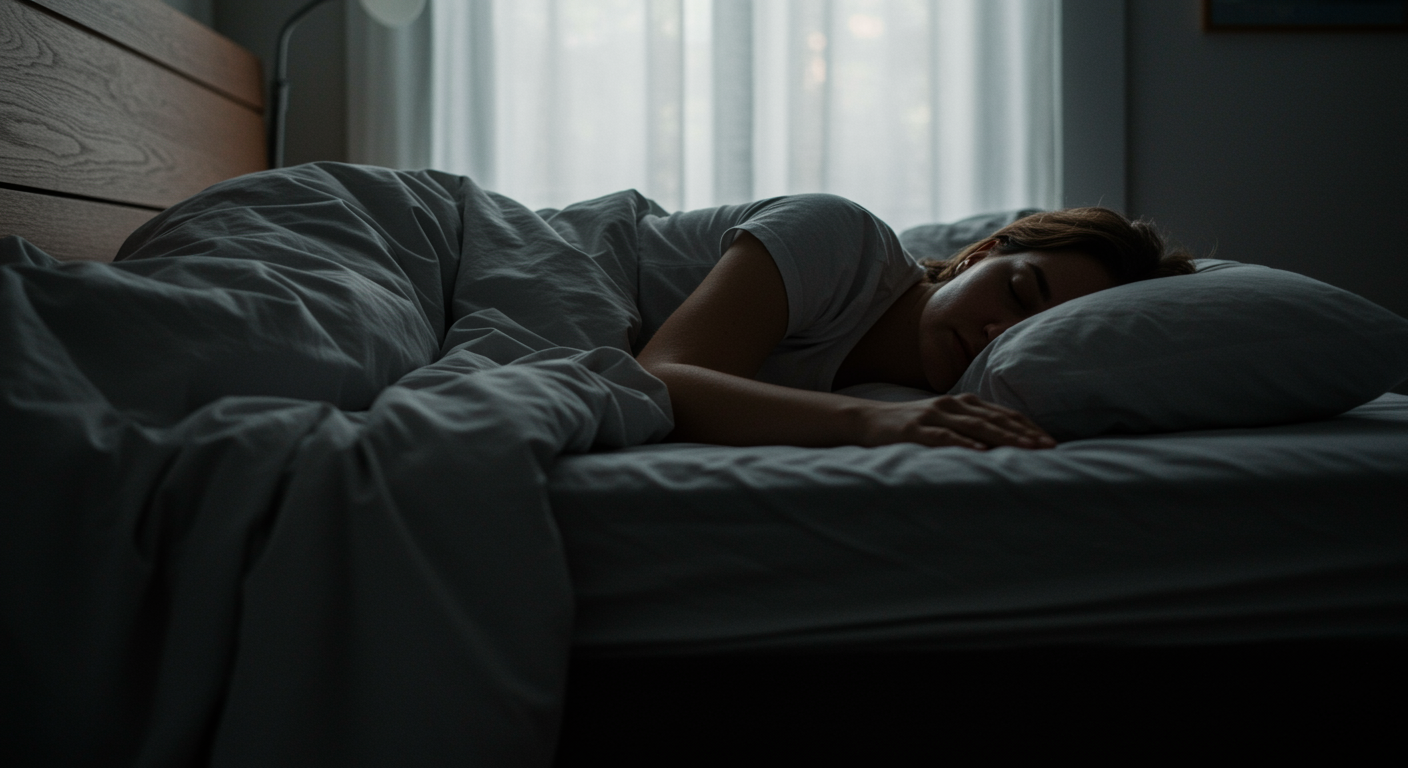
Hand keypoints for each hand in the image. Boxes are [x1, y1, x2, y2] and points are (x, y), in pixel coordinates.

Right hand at [857, 393, 1055, 449]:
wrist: (868, 420)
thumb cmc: (911, 427)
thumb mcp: (944, 423)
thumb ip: (971, 429)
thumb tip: (1003, 448)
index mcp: (964, 403)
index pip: (1004, 414)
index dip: (1028, 427)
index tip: (1051, 442)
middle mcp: (953, 404)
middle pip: (996, 419)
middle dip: (1025, 434)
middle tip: (1049, 447)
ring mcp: (934, 415)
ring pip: (976, 426)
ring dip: (1003, 438)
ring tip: (1026, 449)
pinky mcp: (916, 429)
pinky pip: (944, 437)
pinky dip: (964, 444)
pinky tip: (981, 452)